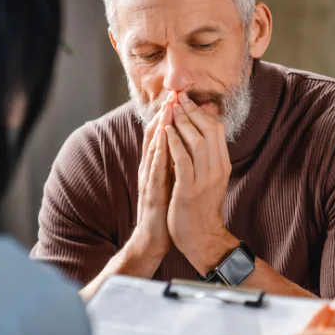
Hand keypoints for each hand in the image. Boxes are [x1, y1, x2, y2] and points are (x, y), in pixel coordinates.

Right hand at [127, 95, 175, 259]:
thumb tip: (186, 145)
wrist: (154, 239)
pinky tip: (164, 138)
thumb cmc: (165, 210)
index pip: (161, 136)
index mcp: (156, 167)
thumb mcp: (171, 182)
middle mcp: (150, 169)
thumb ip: (174, 163)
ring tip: (167, 108)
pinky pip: (155, 168)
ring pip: (153, 148)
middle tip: (172, 95)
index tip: (177, 98)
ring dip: (160, 127)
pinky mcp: (151, 192)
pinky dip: (159, 150)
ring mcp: (149, 180)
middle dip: (164, 115)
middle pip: (155, 137)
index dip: (168, 116)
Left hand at [164, 91, 236, 273]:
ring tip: (171, 109)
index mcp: (222, 164)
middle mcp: (217, 169)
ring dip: (182, 123)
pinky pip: (182, 160)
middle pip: (209, 130)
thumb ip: (206, 157)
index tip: (188, 100)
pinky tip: (166, 131)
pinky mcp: (189, 189)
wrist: (200, 238)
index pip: (217, 129)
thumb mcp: (210, 178)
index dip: (202, 112)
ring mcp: (204, 179)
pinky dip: (174, 143)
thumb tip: (199, 133)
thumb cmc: (201, 207)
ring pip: (196, 142)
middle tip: (178, 98)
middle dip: (192, 112)